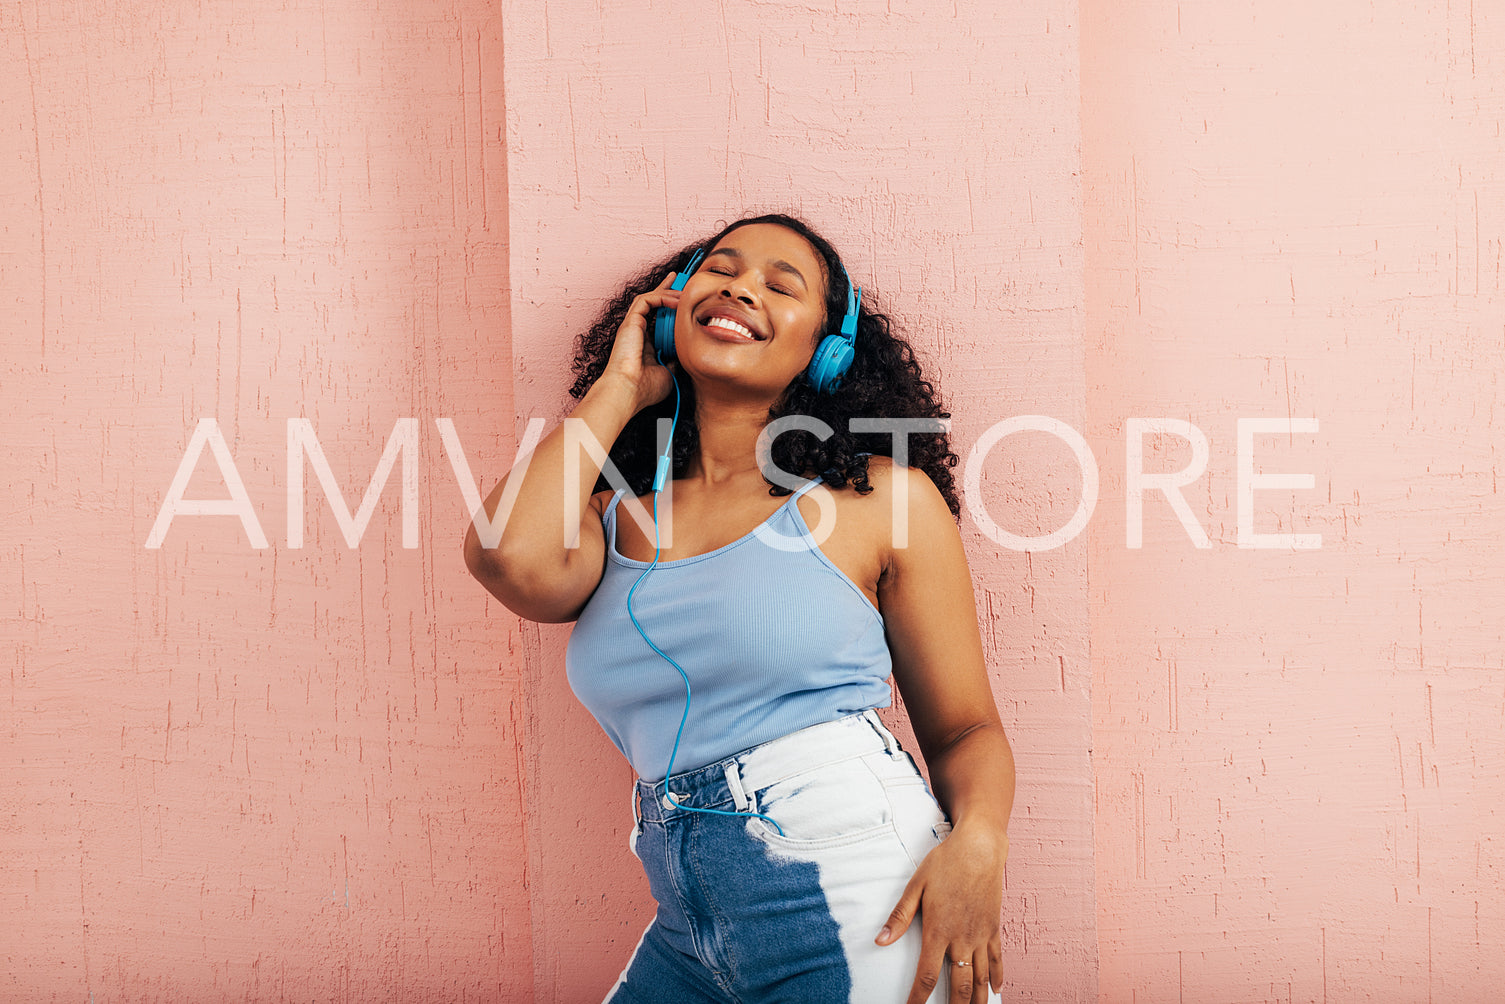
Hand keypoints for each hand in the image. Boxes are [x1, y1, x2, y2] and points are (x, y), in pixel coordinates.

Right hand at [596, 271, 681, 413]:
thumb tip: (684, 355)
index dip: (670, 308)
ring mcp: (633, 326)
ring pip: (650, 298)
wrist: (628, 391)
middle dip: (667, 289)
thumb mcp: (669, 374)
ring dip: (667, 291)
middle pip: (653, 304)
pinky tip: (677, 300)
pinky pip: (646, 300)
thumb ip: (675, 361)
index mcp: (646, 345)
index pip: (659, 319)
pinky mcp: (630, 322)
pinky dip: (662, 296)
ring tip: (685, 288)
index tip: (685, 301)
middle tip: (681, 279)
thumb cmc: (645, 388)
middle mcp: (638, 333)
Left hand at [875, 822, 1007, 1002]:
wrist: (981, 847)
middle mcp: (962, 938)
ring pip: (980, 979)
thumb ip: (899, 917)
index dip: (918, 999)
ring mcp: (981, 935)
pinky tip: (995, 991)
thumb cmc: (946, 863)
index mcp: (939, 930)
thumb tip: (880, 941)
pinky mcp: (994, 927)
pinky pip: (997, 959)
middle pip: (959, 986)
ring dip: (977, 1001)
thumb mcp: (916, 886)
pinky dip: (997, 977)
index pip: (927, 976)